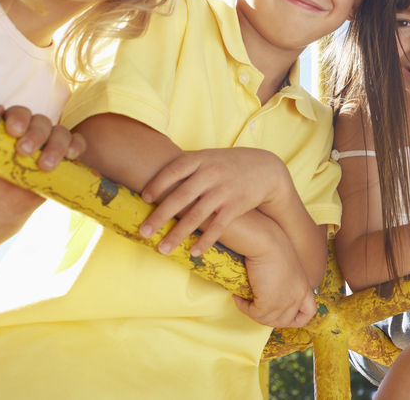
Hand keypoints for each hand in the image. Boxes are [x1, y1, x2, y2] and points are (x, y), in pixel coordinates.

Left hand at [0, 106, 86, 221]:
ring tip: (45, 166)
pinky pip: (78, 144)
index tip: (13, 131)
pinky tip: (70, 156)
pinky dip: (77, 146)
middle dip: (36, 135)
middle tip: (25, 152)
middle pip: (43, 121)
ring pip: (62, 132)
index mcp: (14, 125)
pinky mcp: (66, 157)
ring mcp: (51, 143)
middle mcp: (34, 130)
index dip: (19, 118)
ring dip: (56, 146)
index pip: (20, 112)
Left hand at [138, 147, 291, 256]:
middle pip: (181, 196)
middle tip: (143, 232)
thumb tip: (153, 169)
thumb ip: (187, 164)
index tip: (144, 199)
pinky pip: (218, 227)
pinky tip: (193, 253)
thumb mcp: (209, 157)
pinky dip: (205, 241)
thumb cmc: (229, 164)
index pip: (173, 170)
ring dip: (178, 234)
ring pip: (197, 215)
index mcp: (201, 159)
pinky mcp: (236, 206)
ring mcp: (224, 190)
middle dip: (160, 216)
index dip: (157, 184)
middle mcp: (211, 174)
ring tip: (163, 249)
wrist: (266, 169)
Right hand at [232, 232, 317, 327]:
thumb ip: (284, 285)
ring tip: (244, 299)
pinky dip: (243, 307)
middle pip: (284, 322)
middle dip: (268, 318)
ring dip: (253, 312)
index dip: (296, 319)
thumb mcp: (285, 268)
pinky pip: (253, 314)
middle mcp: (298, 297)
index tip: (281, 315)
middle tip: (254, 306)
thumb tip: (268, 297)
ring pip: (267, 321)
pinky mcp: (270, 303)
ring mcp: (285, 302)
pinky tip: (238, 296)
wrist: (266, 242)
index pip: (309, 313)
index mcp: (304, 287)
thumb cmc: (272, 248)